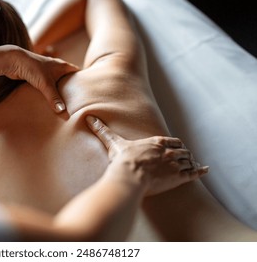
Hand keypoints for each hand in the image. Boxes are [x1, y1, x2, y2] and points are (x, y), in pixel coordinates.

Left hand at [6, 47, 78, 112]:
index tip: (86, 92)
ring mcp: (46, 72)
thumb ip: (54, 99)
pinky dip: (49, 92)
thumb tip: (63, 113)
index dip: (82, 81)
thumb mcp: (46, 85)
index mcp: (62, 66)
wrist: (13, 61)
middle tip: (76, 102)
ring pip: (57, 83)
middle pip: (68, 79)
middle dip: (71, 89)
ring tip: (64, 103)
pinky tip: (49, 101)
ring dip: (59, 91)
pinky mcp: (37, 76)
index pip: (77, 73)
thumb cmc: (32, 68)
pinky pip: (47, 86)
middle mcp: (56, 67)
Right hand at [86, 115, 208, 195]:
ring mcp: (175, 164)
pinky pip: (194, 173)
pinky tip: (205, 170)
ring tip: (193, 165)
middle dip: (184, 154)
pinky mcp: (178, 177)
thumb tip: (89, 118)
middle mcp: (168, 151)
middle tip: (184, 157)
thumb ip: (102, 130)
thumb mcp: (113, 142)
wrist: (129, 176)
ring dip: (190, 162)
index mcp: (156, 142)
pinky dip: (200, 171)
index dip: (175, 144)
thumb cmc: (123, 160)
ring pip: (188, 161)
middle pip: (182, 150)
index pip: (171, 140)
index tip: (176, 146)